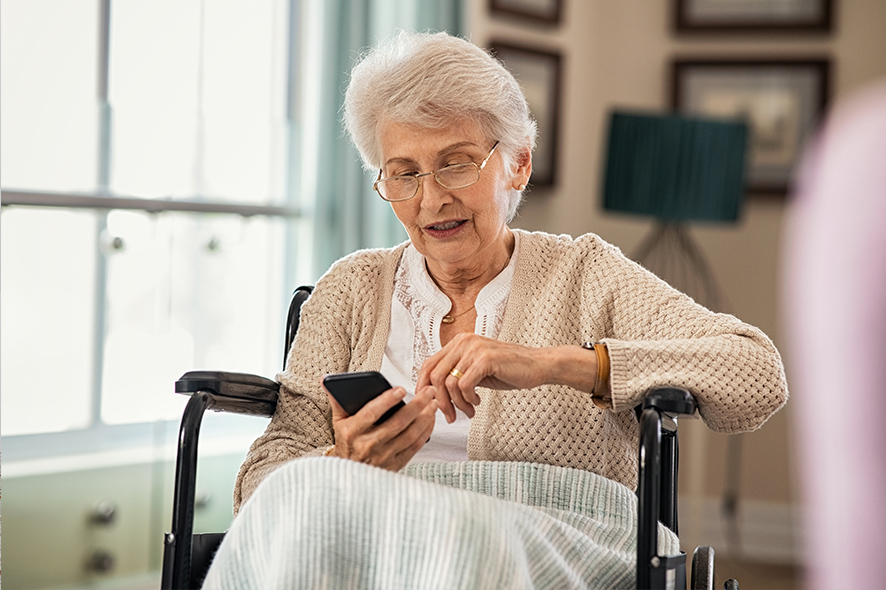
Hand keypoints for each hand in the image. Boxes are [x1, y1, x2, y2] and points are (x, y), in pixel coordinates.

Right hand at [325, 383, 436, 469]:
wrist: (348, 475)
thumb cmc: (346, 443)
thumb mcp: (338, 422)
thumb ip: (338, 400)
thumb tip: (326, 379)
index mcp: (352, 431)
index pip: (371, 413)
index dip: (387, 401)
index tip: (401, 389)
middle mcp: (368, 445)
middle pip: (397, 423)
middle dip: (416, 405)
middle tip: (428, 391)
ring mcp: (383, 456)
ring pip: (409, 434)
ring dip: (425, 417)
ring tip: (433, 402)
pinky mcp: (396, 465)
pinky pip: (415, 446)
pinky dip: (426, 432)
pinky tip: (431, 419)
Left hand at [416, 333, 555, 422]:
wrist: (538, 365)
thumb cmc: (509, 369)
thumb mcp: (477, 369)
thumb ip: (458, 374)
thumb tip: (436, 393)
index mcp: (459, 342)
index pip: (428, 364)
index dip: (424, 386)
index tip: (429, 404)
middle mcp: (464, 341)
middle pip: (434, 375)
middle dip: (440, 401)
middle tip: (450, 415)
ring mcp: (474, 349)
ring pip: (449, 383)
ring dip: (457, 403)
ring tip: (468, 410)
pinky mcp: (485, 359)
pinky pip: (464, 385)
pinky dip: (468, 399)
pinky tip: (477, 402)